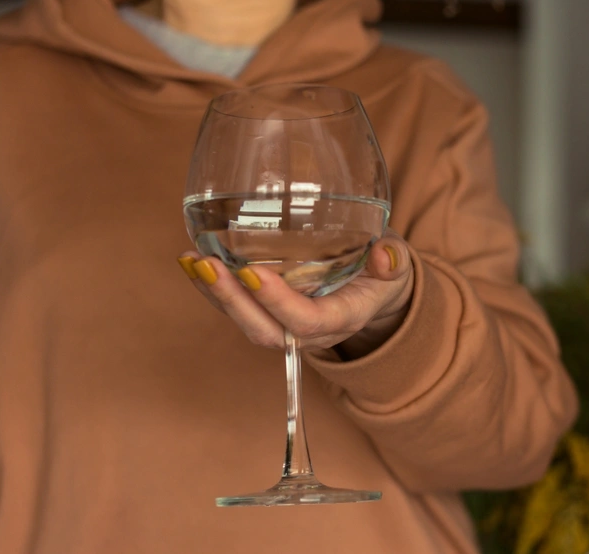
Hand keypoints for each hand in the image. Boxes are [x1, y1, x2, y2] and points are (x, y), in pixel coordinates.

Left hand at [177, 229, 413, 358]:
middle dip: (233, 301)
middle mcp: (309, 331)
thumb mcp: (397, 264)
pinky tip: (191, 260)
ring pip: (246, 321)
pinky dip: (212, 287)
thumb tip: (385, 257)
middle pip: (265, 330)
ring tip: (192, 260)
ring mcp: (286, 324)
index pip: (306, 321)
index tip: (254, 273)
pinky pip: (239, 308)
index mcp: (341, 318)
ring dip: (215, 294)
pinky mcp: (269, 312)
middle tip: (208, 265)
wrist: (374, 290)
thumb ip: (393, 261)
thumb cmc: (381, 273)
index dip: (279, 302)